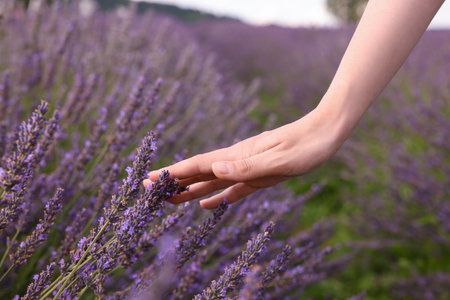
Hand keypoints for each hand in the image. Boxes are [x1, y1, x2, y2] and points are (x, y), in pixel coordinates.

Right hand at [144, 107, 344, 208]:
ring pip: (213, 182)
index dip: (174, 173)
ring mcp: (248, 168)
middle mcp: (238, 161)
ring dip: (191, 190)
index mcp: (239, 155)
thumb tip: (215, 169)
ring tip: (172, 199)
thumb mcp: (280, 158)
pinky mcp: (261, 175)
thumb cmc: (307, 144)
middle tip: (150, 190)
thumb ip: (247, 166)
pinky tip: (209, 203)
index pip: (199, 165)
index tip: (151, 178)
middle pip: (200, 174)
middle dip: (175, 182)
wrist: (326, 132)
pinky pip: (233, 189)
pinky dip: (218, 197)